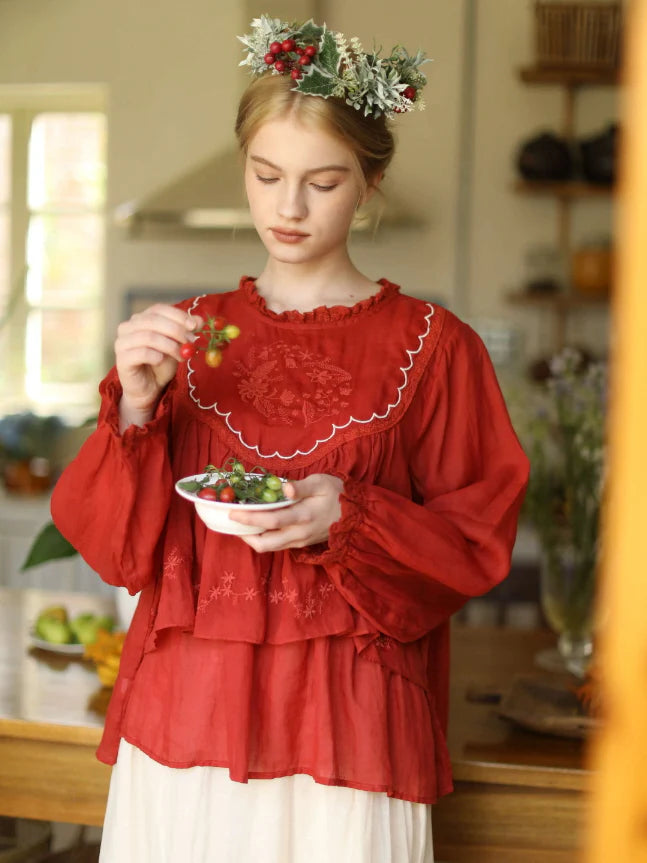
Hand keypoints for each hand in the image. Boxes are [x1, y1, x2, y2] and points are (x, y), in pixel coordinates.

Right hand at [115, 304, 201, 427]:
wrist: (149, 388)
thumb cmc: (161, 364)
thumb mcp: (177, 345)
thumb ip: (185, 331)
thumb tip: (199, 320)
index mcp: (141, 319)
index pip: (159, 309)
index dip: (178, 315)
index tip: (195, 326)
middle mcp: (128, 327)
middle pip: (153, 320)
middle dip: (176, 330)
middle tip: (191, 342)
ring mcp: (122, 342)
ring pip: (148, 336)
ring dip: (170, 346)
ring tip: (181, 356)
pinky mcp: (121, 359)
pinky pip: (141, 353)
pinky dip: (156, 356)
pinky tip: (161, 361)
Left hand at [229, 474, 343, 552]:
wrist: (356, 515)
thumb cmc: (337, 494)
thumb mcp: (321, 483)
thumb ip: (301, 486)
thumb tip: (283, 487)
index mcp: (303, 517)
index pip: (270, 521)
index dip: (249, 518)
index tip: (232, 512)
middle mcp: (299, 534)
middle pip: (265, 544)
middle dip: (245, 535)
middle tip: (234, 522)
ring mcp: (300, 541)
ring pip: (270, 548)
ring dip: (253, 538)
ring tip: (242, 524)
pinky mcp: (301, 544)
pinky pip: (278, 545)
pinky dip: (264, 538)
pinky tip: (259, 526)